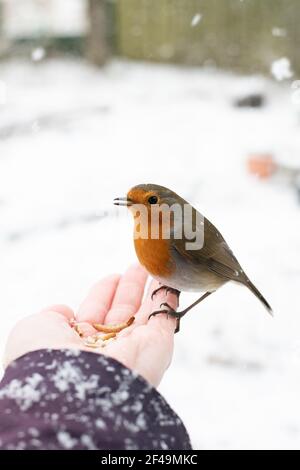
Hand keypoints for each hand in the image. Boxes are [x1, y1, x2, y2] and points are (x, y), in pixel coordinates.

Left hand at [3, 265, 178, 386]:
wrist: (74, 391)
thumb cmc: (47, 359)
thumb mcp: (34, 330)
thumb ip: (51, 317)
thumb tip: (66, 312)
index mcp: (80, 345)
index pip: (95, 313)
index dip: (104, 294)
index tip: (113, 277)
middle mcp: (108, 348)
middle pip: (123, 312)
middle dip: (130, 288)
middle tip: (138, 266)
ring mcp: (134, 348)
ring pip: (146, 314)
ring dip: (151, 290)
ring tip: (156, 267)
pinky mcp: (158, 346)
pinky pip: (165, 318)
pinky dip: (168, 299)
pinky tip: (170, 281)